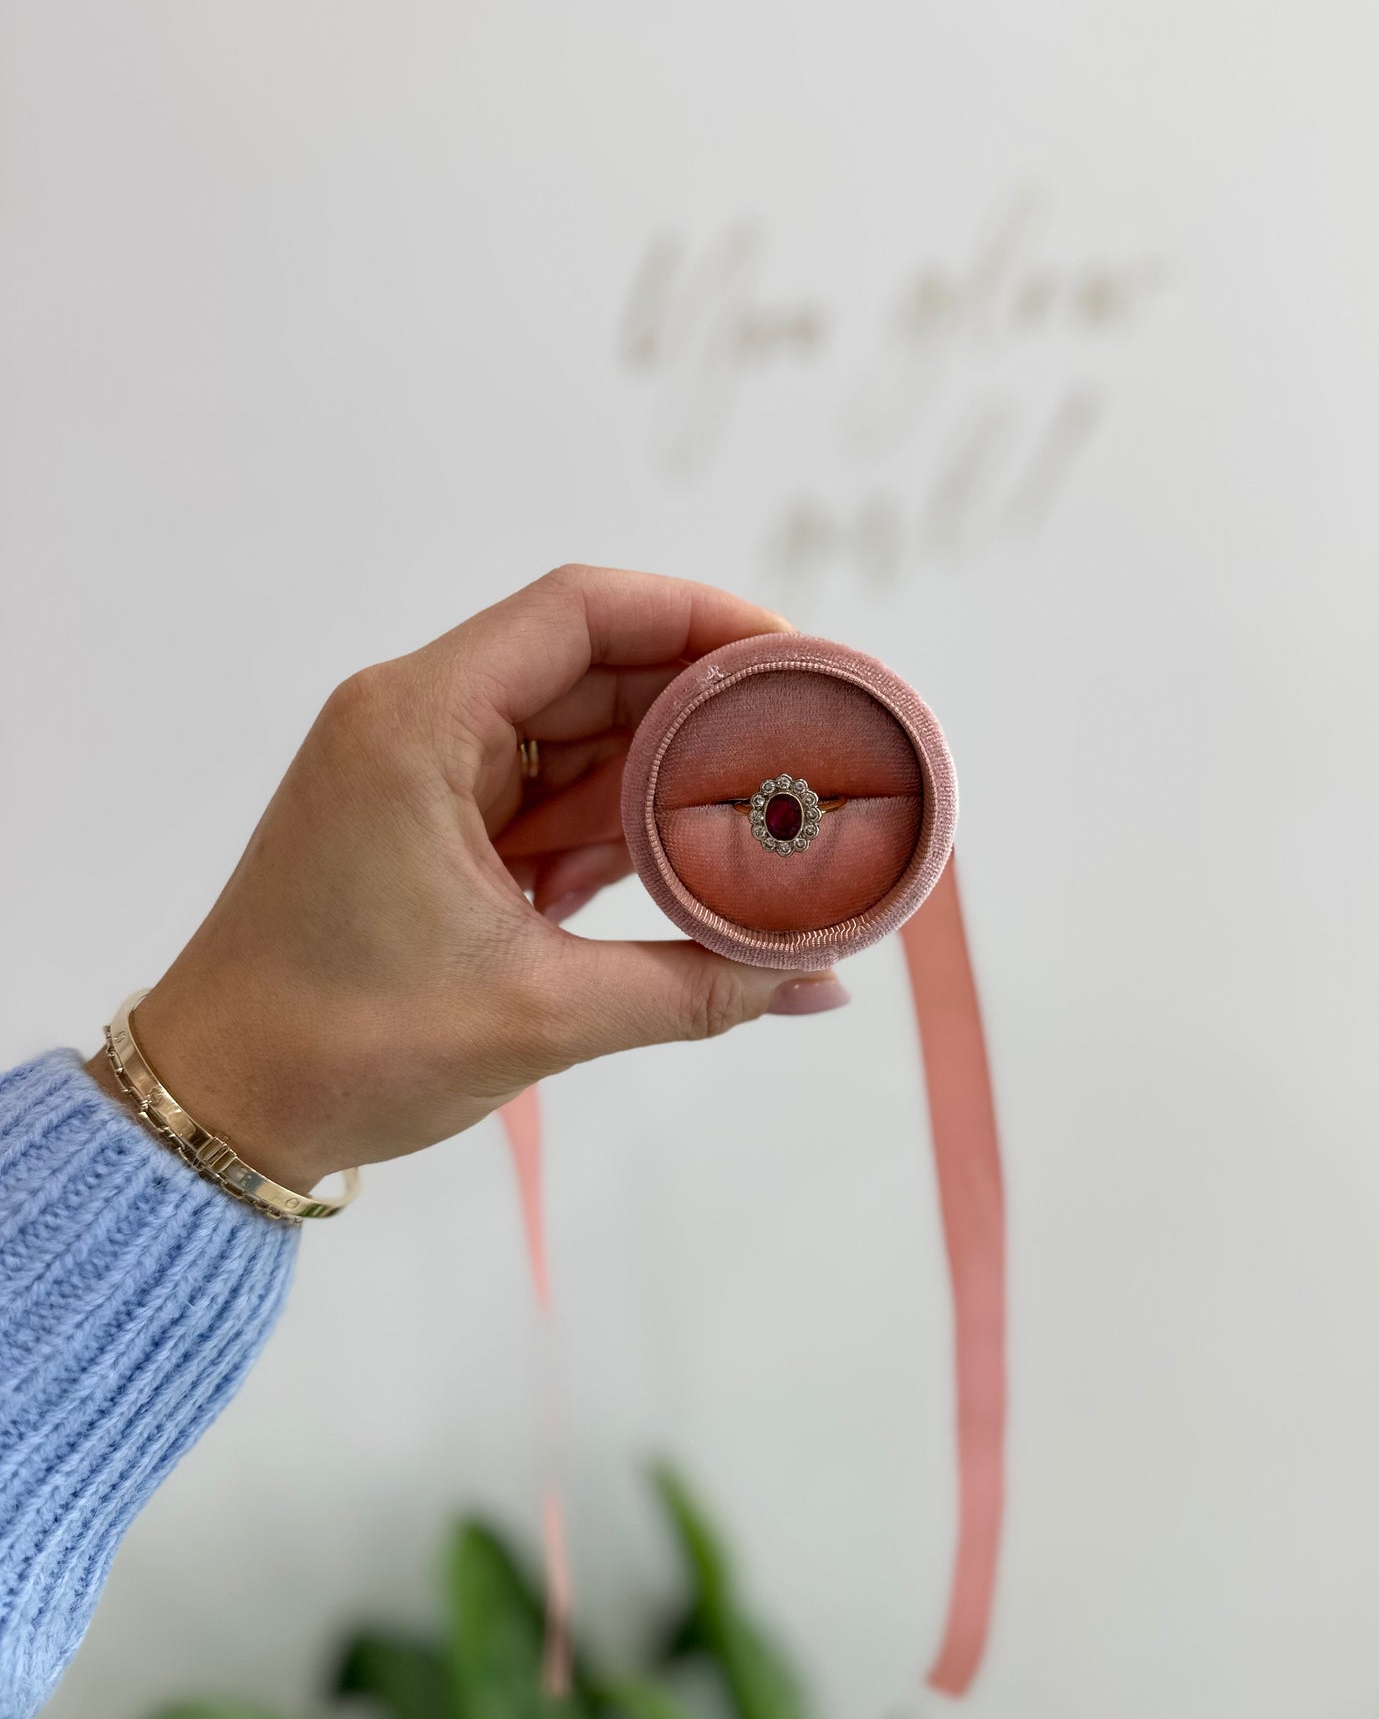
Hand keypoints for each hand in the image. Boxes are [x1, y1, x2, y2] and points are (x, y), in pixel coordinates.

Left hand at [86, 566, 848, 1191]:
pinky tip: (684, 866)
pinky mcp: (428, 828)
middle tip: (806, 741)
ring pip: (573, 736)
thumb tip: (818, 979)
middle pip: (587, 666)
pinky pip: (543, 796)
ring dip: (662, 773)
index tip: (789, 655)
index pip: (578, 612)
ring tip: (767, 807)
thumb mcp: (538, 1013)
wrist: (220, 1107)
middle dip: (699, 702)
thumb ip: (694, 988)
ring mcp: (419, 776)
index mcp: (417, 725)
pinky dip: (612, 825)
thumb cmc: (339, 1047)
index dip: (695, 615)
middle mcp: (414, 724)